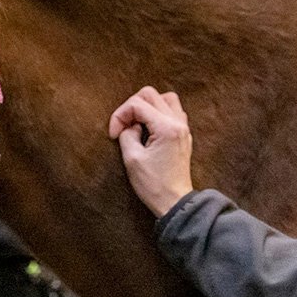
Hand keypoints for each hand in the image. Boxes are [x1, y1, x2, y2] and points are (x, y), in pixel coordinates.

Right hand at [108, 86, 194, 217]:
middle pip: (151, 94)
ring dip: (147, 106)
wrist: (174, 201)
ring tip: (137, 123)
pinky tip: (148, 128)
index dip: (119, 116)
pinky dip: (157, 113)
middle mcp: (178, 123)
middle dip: (131, 106)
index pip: (137, 104)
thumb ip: (127, 134)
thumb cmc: (153, 184)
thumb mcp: (132, 158)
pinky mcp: (183, 134)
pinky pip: (172, 111)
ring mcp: (183, 128)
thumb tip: (128, 125)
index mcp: (166, 128)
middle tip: (123, 126)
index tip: (113, 135)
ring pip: (165, 98)